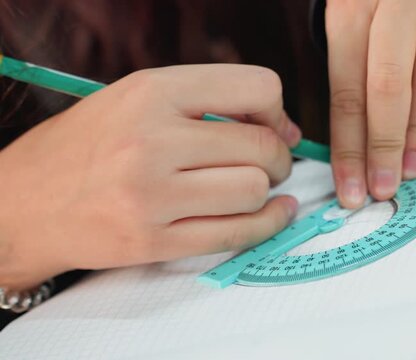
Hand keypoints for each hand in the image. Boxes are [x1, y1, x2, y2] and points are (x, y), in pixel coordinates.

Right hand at [0, 65, 300, 290]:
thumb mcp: (136, 99)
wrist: (21, 205)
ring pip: (255, 189)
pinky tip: (274, 213)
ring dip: (267, 191)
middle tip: (270, 162)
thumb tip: (287, 129)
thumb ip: (207, 103)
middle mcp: (152, 139)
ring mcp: (152, 194)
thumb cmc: (86, 147)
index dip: (276, 109)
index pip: (255, 87)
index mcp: (151, 91)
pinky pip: (237, 233)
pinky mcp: (153, 241)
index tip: (275, 126)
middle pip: (262, 146)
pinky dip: (268, 224)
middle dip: (278, 156)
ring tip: (254, 188)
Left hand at [326, 0, 415, 206]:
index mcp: (352, 7)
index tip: (351, 184)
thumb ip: (345, 63)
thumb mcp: (345, 12)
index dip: (349, 145)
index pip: (348, 89)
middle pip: (389, 85)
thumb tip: (348, 137)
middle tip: (383, 185)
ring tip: (412, 168)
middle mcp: (395, 2)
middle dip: (385, 145)